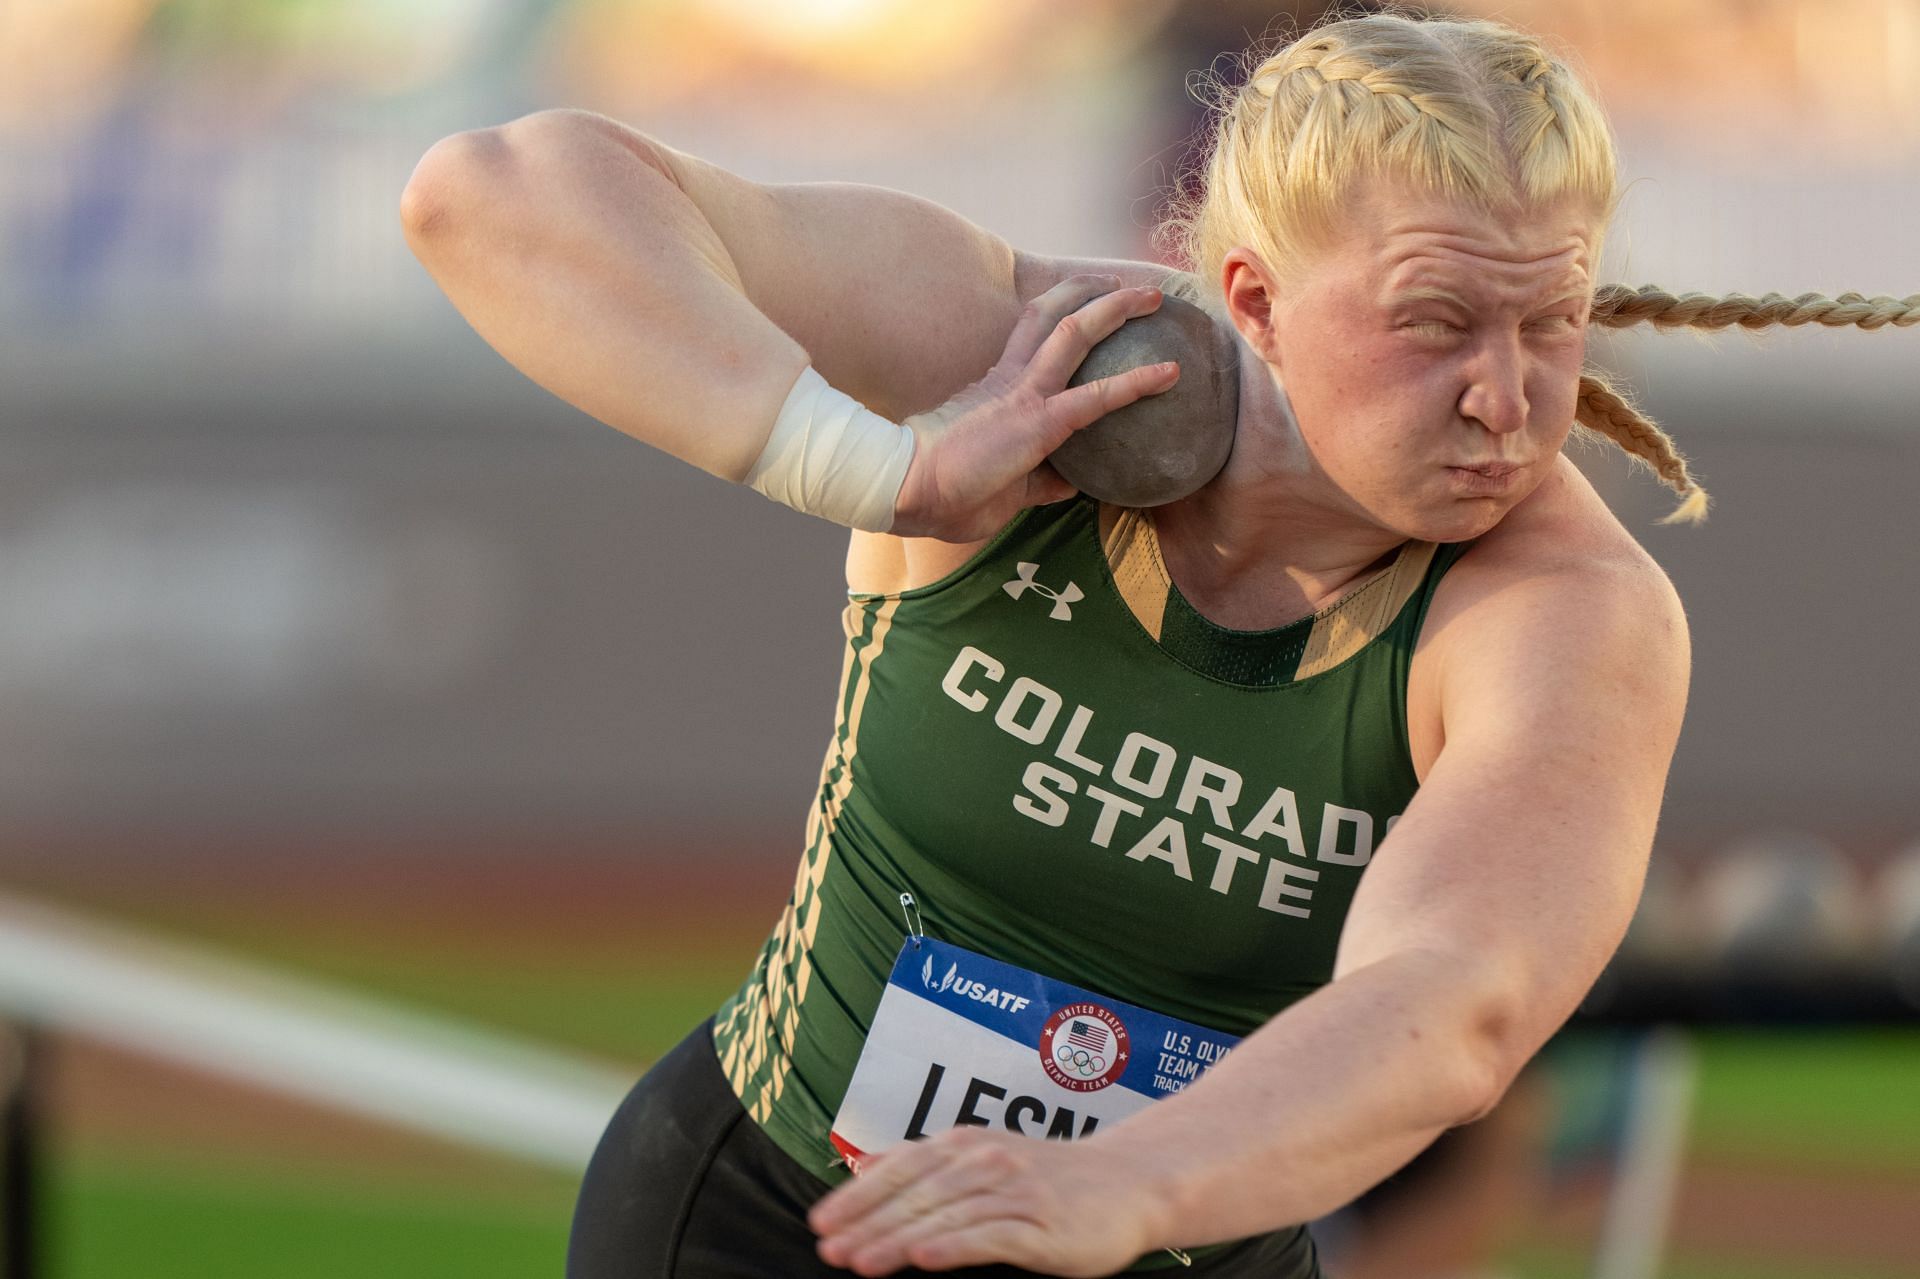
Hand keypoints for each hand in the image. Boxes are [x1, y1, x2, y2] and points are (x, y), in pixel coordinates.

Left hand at [808, 1126, 1162, 1276]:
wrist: (1130, 1183)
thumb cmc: (1049, 1179)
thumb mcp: (982, 1158)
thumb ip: (924, 1163)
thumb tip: (863, 1167)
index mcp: (965, 1144)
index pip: (900, 1169)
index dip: (857, 1197)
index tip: (820, 1223)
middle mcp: (986, 1161)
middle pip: (916, 1194)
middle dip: (866, 1223)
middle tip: (828, 1249)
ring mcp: (1015, 1192)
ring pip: (945, 1215)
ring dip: (898, 1239)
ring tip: (859, 1262)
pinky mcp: (1042, 1226)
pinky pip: (991, 1236)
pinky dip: (954, 1245)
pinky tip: (925, 1258)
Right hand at [888, 276, 1179, 540]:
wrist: (908, 491)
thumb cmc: (944, 495)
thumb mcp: (1002, 486)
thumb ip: (1039, 480)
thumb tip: (1071, 483)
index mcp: (996, 389)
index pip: (1034, 338)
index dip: (1065, 316)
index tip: (1091, 309)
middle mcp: (1011, 380)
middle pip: (1054, 318)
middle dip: (1093, 296)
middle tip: (1130, 287)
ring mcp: (1025, 395)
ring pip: (1075, 333)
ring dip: (1117, 310)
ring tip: (1154, 297)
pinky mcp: (1038, 421)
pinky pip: (1097, 396)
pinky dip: (1137, 382)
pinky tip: (1171, 373)